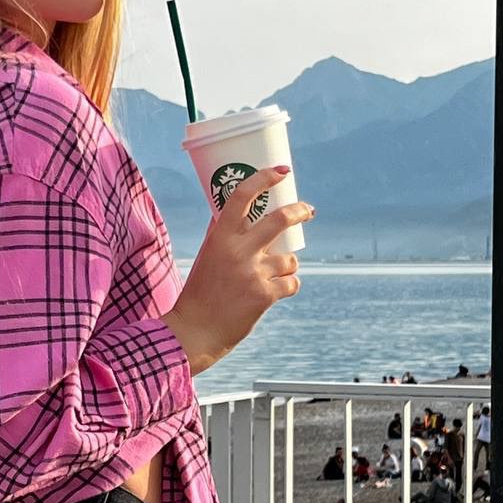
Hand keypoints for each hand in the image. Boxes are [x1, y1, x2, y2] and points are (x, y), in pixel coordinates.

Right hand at [160, 164, 313, 374]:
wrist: (195, 331)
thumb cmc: (199, 293)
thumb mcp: (205, 256)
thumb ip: (219, 234)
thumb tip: (226, 212)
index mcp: (219, 237)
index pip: (242, 197)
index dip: (264, 179)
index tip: (281, 172)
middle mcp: (238, 250)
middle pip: (280, 219)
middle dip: (299, 211)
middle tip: (308, 210)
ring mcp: (253, 272)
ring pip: (290, 259)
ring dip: (286, 266)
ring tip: (270, 277)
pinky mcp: (265, 295)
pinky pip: (292, 282)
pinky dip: (287, 286)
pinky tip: (273, 293)